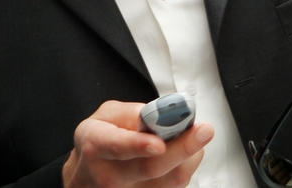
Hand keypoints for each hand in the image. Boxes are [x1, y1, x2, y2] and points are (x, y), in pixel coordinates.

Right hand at [62, 100, 213, 187]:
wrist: (88, 175)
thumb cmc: (99, 140)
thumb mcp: (106, 115)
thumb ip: (133, 112)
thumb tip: (162, 114)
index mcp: (96, 145)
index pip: (116, 146)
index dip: (138, 145)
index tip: (159, 142)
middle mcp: (110, 174)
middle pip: (150, 168)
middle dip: (181, 148)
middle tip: (203, 131)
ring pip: (170, 180)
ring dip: (190, 156)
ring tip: (196, 136)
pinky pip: (174, 186)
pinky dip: (187, 166)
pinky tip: (185, 153)